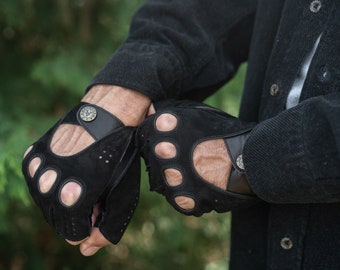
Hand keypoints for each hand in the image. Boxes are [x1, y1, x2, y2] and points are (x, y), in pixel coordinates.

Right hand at [23, 85, 150, 255]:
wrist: (107, 114)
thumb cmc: (120, 155)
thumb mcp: (122, 193)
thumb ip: (107, 226)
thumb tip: (86, 250)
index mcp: (74, 194)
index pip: (72, 233)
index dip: (87, 225)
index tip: (97, 209)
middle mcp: (49, 182)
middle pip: (56, 221)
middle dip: (75, 215)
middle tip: (92, 195)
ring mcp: (38, 168)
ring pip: (44, 203)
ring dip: (61, 200)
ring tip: (81, 182)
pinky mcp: (32, 155)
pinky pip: (36, 182)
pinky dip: (50, 184)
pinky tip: (66, 172)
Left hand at [138, 100, 256, 215]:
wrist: (252, 159)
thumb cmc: (226, 133)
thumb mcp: (197, 114)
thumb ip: (170, 113)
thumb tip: (151, 110)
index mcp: (164, 126)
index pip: (145, 132)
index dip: (159, 137)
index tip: (172, 140)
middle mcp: (163, 151)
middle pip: (153, 156)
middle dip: (167, 156)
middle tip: (187, 156)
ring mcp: (172, 176)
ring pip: (163, 178)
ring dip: (177, 176)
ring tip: (197, 171)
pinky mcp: (183, 199)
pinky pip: (177, 198)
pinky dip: (188, 194)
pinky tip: (201, 185)